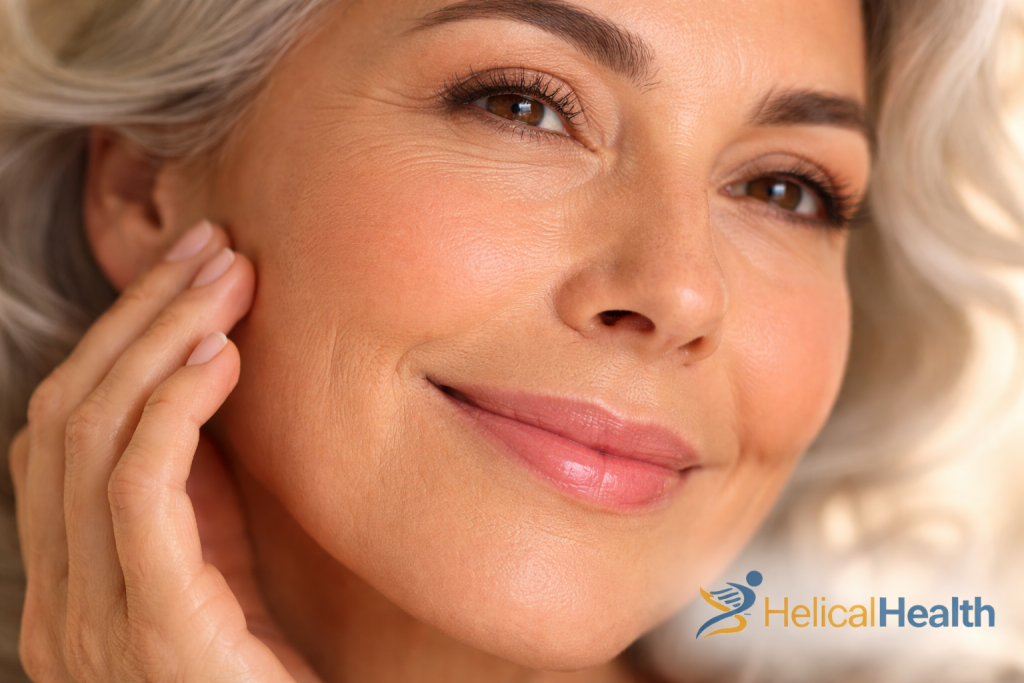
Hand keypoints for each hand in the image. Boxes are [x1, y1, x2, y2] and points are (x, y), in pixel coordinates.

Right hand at [8, 221, 320, 682]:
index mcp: (71, 577)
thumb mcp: (223, 564)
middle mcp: (56, 595)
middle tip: (207, 247)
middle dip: (136, 317)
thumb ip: (196, 490)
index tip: (187, 272)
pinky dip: (169, 408)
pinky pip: (134, 489)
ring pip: (88, 436)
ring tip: (223, 277)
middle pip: (64, 414)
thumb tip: (209, 372)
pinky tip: (219, 355)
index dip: (117, 338)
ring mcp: (85, 619)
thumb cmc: (267, 670)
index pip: (60, 428)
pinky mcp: (144, 628)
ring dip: (157, 341)